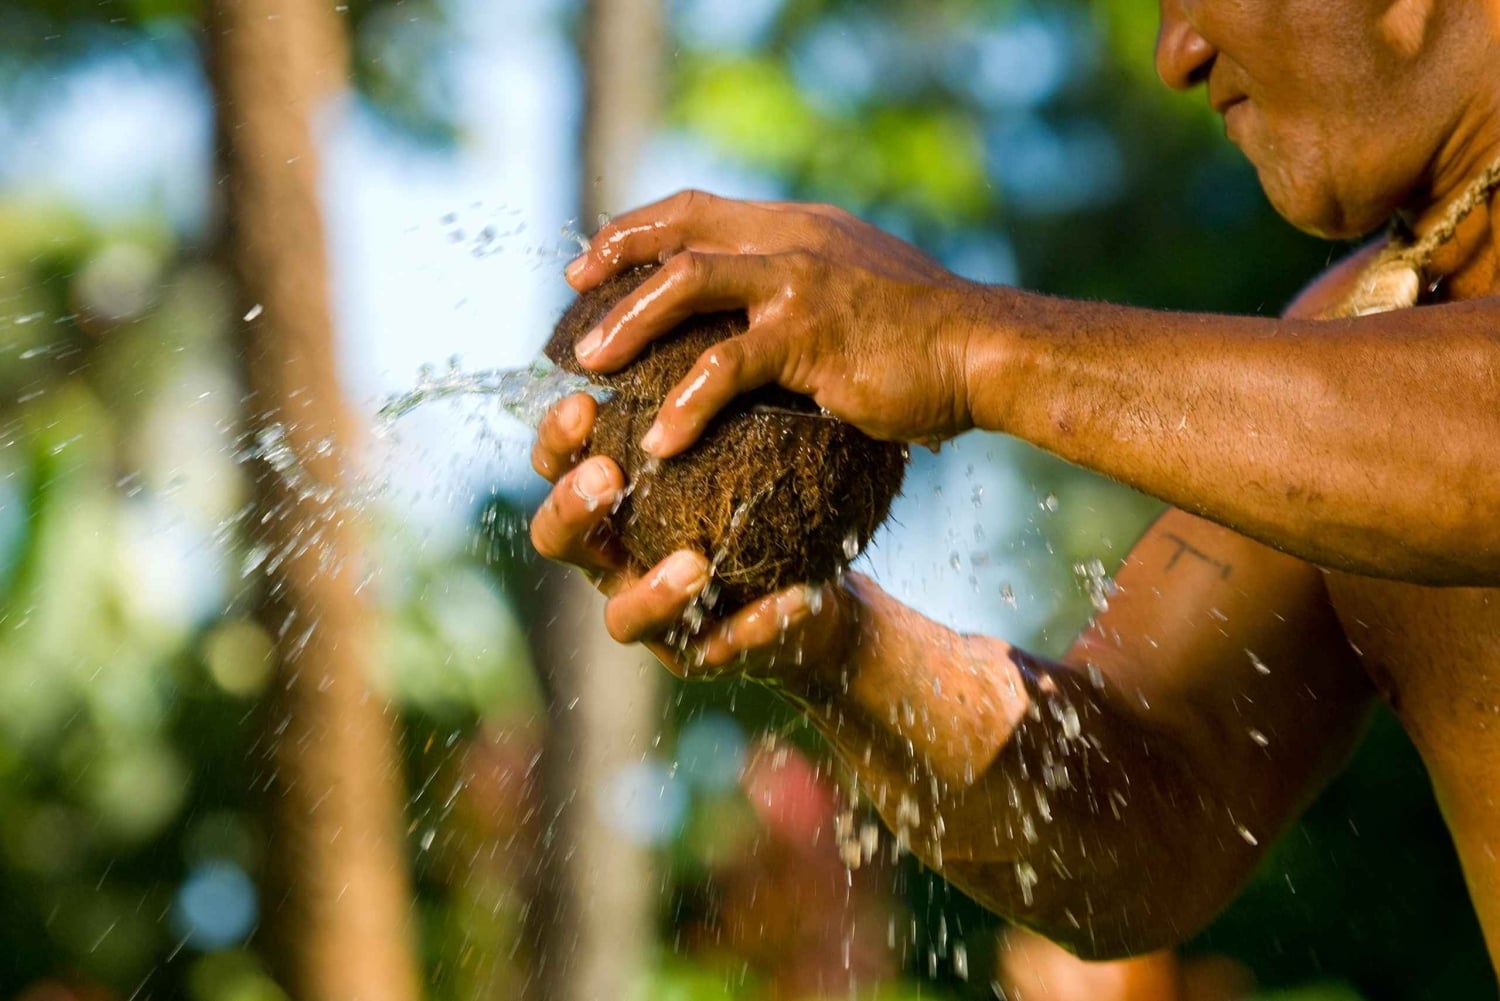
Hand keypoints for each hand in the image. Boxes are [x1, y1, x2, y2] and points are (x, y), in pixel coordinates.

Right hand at [529, 392, 859, 686]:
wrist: (811, 586)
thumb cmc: (758, 497)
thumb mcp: (732, 437)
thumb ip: (705, 389)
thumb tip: (705, 288)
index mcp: (608, 504)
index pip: (557, 467)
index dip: (556, 441)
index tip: (583, 400)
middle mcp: (614, 561)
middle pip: (558, 541)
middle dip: (574, 509)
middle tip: (608, 475)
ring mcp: (655, 618)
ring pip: (622, 619)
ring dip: (654, 589)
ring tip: (696, 562)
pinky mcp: (708, 656)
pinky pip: (722, 648)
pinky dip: (755, 624)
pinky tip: (794, 597)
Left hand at [564, 190, 984, 456]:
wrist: (983, 351)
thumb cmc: (925, 337)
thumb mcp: (859, 290)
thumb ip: (808, 290)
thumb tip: (765, 320)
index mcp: (800, 227)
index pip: (700, 210)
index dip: (640, 228)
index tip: (598, 258)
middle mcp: (792, 240)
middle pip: (680, 232)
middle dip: (617, 258)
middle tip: (575, 296)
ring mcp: (798, 283)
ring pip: (686, 286)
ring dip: (630, 324)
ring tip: (593, 369)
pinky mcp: (807, 336)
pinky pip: (725, 367)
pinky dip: (686, 404)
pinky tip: (663, 441)